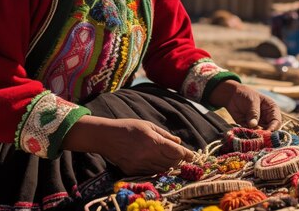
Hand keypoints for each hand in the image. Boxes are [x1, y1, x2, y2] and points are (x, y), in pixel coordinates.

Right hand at [62, 116, 194, 174]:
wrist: (106, 137)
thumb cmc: (129, 127)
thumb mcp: (148, 126)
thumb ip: (164, 135)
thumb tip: (179, 141)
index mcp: (153, 141)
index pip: (176, 152)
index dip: (186, 154)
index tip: (192, 155)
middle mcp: (148, 155)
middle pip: (171, 163)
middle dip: (178, 160)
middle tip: (181, 156)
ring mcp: (140, 165)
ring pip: (163, 169)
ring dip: (170, 165)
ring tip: (171, 159)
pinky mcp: (133, 171)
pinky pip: (151, 172)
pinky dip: (158, 169)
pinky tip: (158, 162)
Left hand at [208, 80, 280, 130]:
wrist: (232, 95)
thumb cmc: (245, 94)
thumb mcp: (251, 101)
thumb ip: (253, 113)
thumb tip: (253, 125)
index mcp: (272, 110)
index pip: (277, 121)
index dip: (273, 128)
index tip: (267, 133)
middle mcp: (267, 119)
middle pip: (270, 131)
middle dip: (265, 135)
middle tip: (258, 136)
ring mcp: (259, 124)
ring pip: (261, 134)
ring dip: (256, 136)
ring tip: (250, 135)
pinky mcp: (250, 128)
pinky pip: (251, 134)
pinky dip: (248, 135)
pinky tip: (244, 134)